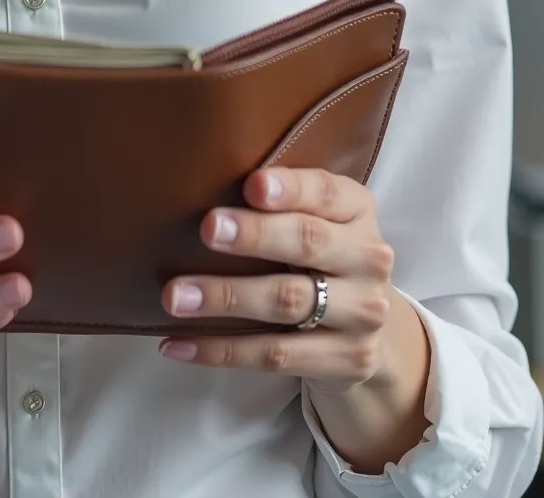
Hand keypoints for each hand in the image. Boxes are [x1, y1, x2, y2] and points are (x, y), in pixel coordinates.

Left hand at [158, 167, 414, 391]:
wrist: (367, 329)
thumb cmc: (320, 259)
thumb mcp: (318, 221)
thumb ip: (281, 205)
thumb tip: (201, 188)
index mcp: (358, 211)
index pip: (327, 192)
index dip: (291, 189)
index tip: (251, 185)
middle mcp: (369, 259)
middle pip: (308, 243)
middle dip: (256, 235)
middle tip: (207, 229)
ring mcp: (363, 313)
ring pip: (287, 302)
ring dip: (225, 297)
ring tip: (174, 296)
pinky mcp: (349, 359)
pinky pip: (275, 355)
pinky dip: (221, 349)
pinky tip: (178, 343)